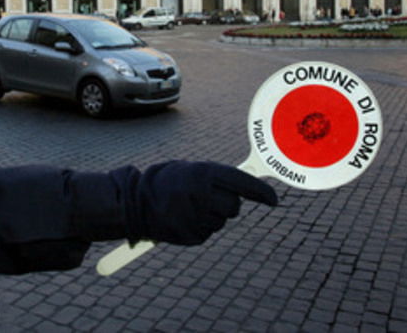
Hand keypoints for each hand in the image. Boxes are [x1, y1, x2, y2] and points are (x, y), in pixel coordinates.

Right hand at [128, 161, 276, 245]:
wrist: (133, 203)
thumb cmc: (165, 182)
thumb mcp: (189, 170)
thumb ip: (214, 178)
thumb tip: (246, 187)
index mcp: (203, 173)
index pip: (242, 183)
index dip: (261, 192)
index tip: (273, 200)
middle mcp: (202, 195)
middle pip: (233, 206)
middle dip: (226, 203)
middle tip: (207, 197)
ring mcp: (197, 217)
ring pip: (221, 220)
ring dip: (211, 214)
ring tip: (187, 206)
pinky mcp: (192, 236)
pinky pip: (207, 232)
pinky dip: (199, 226)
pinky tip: (182, 218)